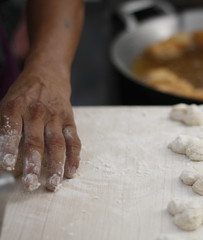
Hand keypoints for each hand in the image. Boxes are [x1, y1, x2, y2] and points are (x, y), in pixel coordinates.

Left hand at [0, 65, 80, 190]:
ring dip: (55, 165)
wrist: (48, 74)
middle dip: (32, 165)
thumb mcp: (7, 102)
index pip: (12, 129)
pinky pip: (74, 141)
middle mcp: (36, 112)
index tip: (7, 165)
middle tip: (30, 184)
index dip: (9, 148)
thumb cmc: (23, 94)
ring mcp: (55, 117)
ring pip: (57, 144)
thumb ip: (3, 125)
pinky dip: (74, 157)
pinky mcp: (69, 120)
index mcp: (15, 106)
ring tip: (52, 184)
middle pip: (35, 142)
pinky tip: (71, 172)